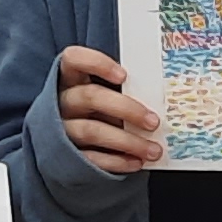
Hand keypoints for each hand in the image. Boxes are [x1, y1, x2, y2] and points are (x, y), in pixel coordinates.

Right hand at [54, 46, 165, 175]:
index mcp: (70, 80)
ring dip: (127, 141)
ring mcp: (62, 129)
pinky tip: (136, 162)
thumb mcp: (102, 97)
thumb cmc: (96, 114)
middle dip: (126, 109)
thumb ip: (121, 92)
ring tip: (153, 150)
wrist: (68, 151)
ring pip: (92, 131)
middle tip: (153, 121)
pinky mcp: (67, 156)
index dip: (96, 63)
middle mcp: (62, 102)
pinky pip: (91, 158)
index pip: (73, 59)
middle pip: (90, 96)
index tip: (124, 76)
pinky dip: (116, 161)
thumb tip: (158, 99)